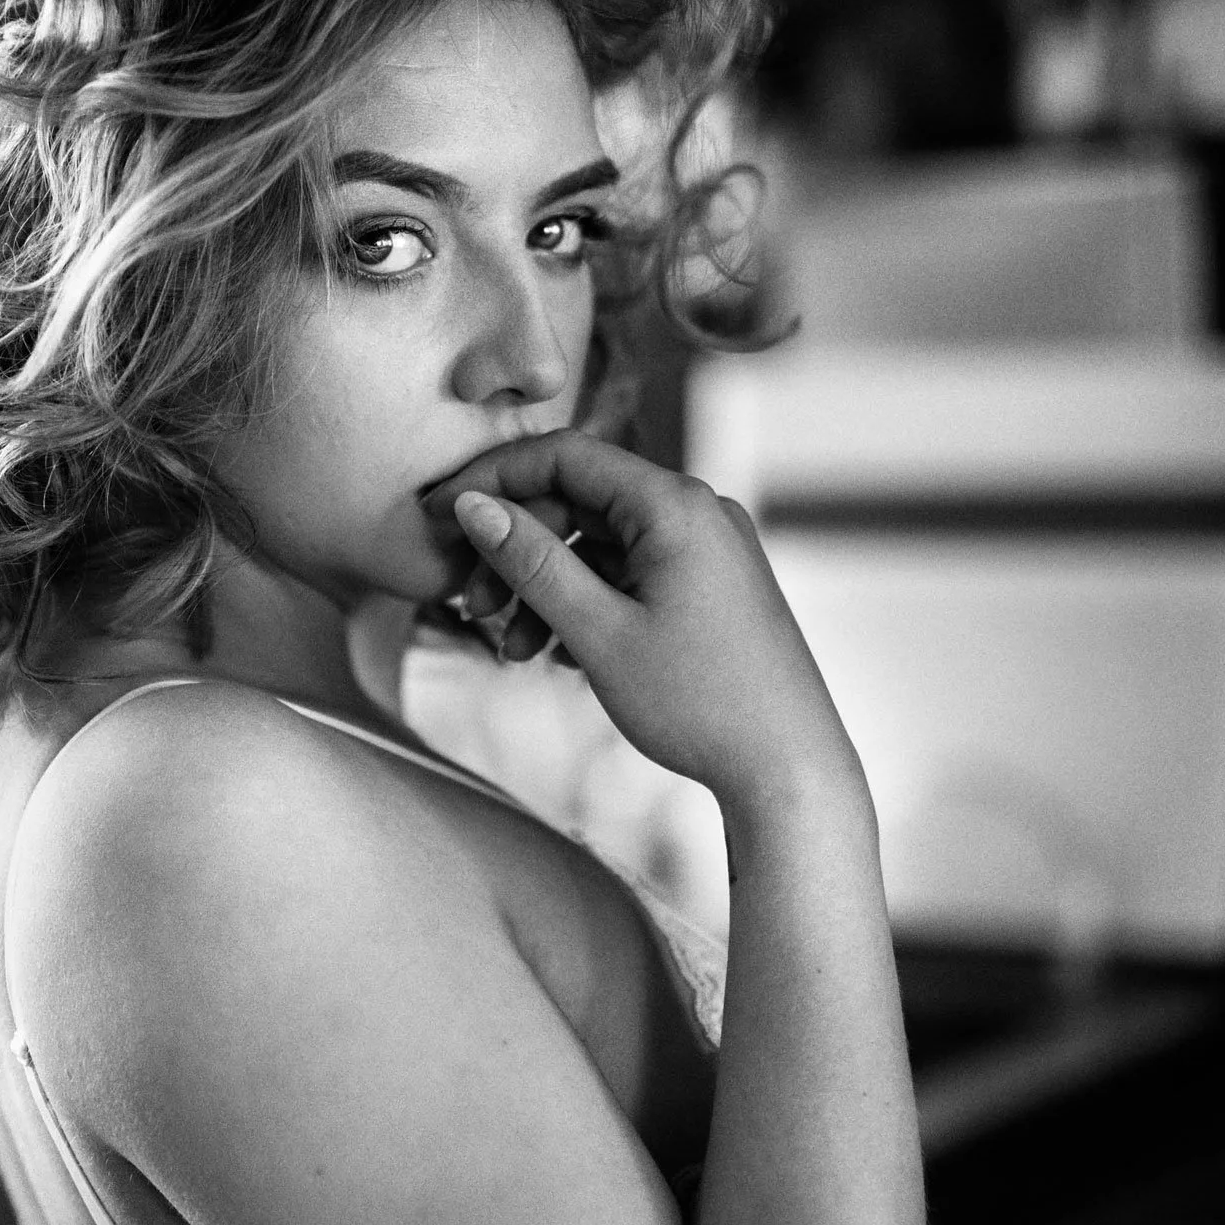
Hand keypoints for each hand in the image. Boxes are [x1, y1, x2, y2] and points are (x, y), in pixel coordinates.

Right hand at [421, 433, 866, 826]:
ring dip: (546, 590)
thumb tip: (472, 504)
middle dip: (516, 552)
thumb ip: (532, 561)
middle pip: (578, 502)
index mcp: (674, 505)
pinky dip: (587, 605)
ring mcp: (707, 549)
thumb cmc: (700, 702)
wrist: (787, 768)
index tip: (438, 517)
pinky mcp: (710, 587)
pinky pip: (630, 575)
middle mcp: (697, 511)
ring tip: (516, 652)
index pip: (563, 456)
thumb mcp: (598, 632)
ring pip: (600, 547)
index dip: (492, 480)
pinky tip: (562, 657)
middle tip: (471, 609)